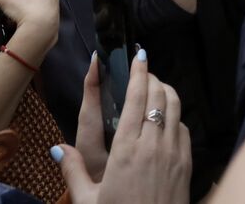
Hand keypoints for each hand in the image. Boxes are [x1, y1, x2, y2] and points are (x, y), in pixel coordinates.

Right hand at [57, 50, 191, 203]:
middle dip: (152, 77)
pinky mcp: (187, 164)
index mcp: (127, 149)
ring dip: (166, 92)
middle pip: (160, 95)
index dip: (139, 72)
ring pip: (176, 107)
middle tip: (142, 71)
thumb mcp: (88, 200)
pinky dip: (175, 116)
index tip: (138, 55)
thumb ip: (72, 171)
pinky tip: (165, 121)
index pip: (137, 98)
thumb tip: (57, 148)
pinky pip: (184, 128)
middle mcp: (154, 145)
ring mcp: (174, 153)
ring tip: (154, 88)